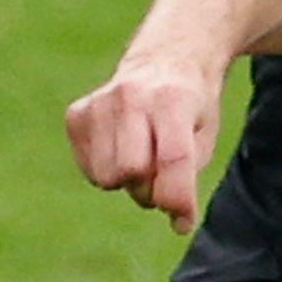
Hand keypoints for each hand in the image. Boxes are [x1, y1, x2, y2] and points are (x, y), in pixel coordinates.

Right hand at [66, 55, 220, 232]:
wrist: (166, 58)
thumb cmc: (190, 106)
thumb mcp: (204, 135)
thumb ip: (188, 177)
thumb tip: (177, 223)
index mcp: (173, 99)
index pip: (172, 159)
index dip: (178, 199)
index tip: (183, 222)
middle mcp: (132, 96)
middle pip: (132, 172)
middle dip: (149, 189)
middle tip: (161, 174)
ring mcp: (100, 102)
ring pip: (106, 177)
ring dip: (127, 182)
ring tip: (142, 157)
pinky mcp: (77, 113)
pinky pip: (89, 169)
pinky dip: (106, 170)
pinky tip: (121, 147)